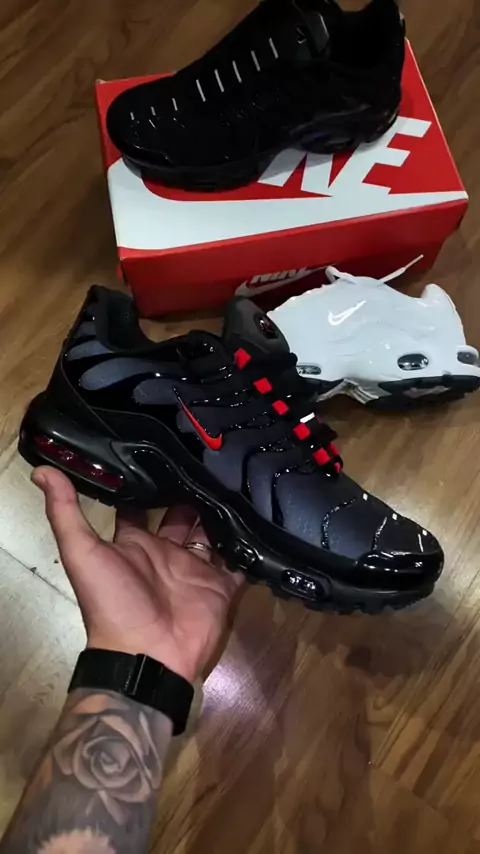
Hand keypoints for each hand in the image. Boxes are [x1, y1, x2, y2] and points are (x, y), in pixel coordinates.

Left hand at [32, 467, 244, 683]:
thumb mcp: (82, 554)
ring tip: (239, 479)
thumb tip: (42, 470)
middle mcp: (165, 552)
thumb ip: (65, 513)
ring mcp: (195, 569)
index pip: (141, 506)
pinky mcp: (221, 586)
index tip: (166, 450)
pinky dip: (250, 545)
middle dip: (194, 491)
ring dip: (222, 512)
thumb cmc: (113, 603)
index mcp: (134, 544)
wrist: (148, 656)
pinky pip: (239, 562)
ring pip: (212, 533)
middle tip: (211, 458)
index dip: (150, 482)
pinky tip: (261, 517)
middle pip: (182, 514)